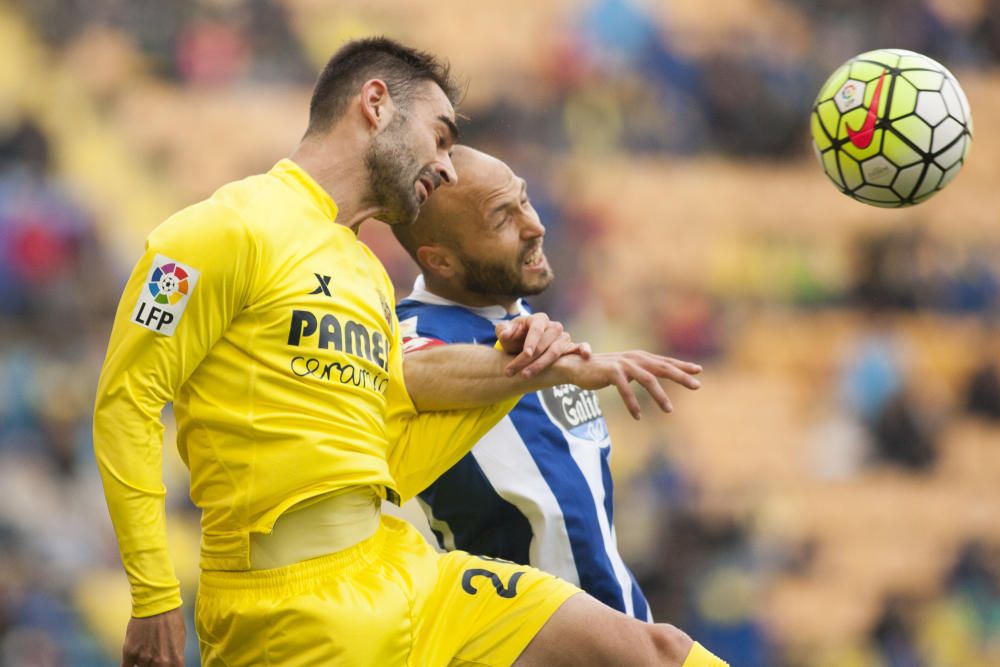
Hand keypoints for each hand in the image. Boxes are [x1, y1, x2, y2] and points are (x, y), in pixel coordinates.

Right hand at [121, 607, 185, 666]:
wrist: (157, 603)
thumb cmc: (172, 619)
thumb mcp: (180, 639)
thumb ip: (175, 657)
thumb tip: (171, 665)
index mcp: (175, 660)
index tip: (166, 665)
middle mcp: (160, 663)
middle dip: (155, 666)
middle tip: (154, 657)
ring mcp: (143, 659)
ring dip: (143, 663)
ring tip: (147, 649)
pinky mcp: (129, 653)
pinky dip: (130, 666)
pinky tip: (132, 661)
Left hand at [496, 313, 590, 378]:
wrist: (523, 345)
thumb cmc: (514, 337)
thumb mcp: (505, 333)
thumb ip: (503, 331)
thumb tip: (505, 333)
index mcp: (539, 319)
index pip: (537, 329)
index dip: (531, 341)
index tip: (525, 354)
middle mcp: (553, 327)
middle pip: (545, 344)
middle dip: (528, 359)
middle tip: (512, 372)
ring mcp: (563, 337)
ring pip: (556, 351)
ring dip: (541, 365)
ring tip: (525, 376)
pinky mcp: (570, 347)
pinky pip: (579, 347)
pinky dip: (584, 349)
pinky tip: (585, 355)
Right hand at [555, 351, 701, 419]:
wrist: (575, 366)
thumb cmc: (601, 370)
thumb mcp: (624, 370)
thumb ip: (639, 372)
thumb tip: (654, 380)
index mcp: (639, 357)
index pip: (665, 361)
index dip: (682, 366)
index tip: (699, 371)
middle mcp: (634, 358)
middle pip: (663, 367)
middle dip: (681, 376)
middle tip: (697, 386)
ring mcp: (623, 364)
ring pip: (648, 379)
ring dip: (659, 396)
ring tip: (669, 410)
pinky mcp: (611, 372)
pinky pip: (626, 390)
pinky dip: (633, 403)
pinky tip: (638, 416)